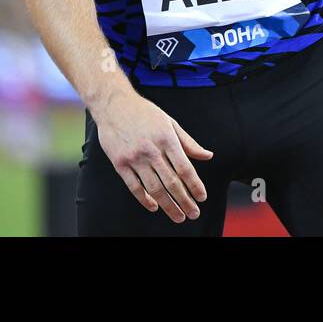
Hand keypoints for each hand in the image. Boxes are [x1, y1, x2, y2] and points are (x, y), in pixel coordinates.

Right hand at [92, 91, 213, 221]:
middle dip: (184, 201)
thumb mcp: (170, 123)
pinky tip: (154, 206)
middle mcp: (152, 150)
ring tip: (178, 216)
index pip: (185, 168)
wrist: (114, 105)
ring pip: (154, 188)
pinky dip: (144, 199)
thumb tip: (208, 156)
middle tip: (193, 214)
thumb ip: (188, 142)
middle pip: (171, 182)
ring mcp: (135, 158)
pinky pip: (134, 186)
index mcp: (167, 139)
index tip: (202, 198)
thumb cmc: (146, 113)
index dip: (195, 185)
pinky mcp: (120, 163)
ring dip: (168, 205)